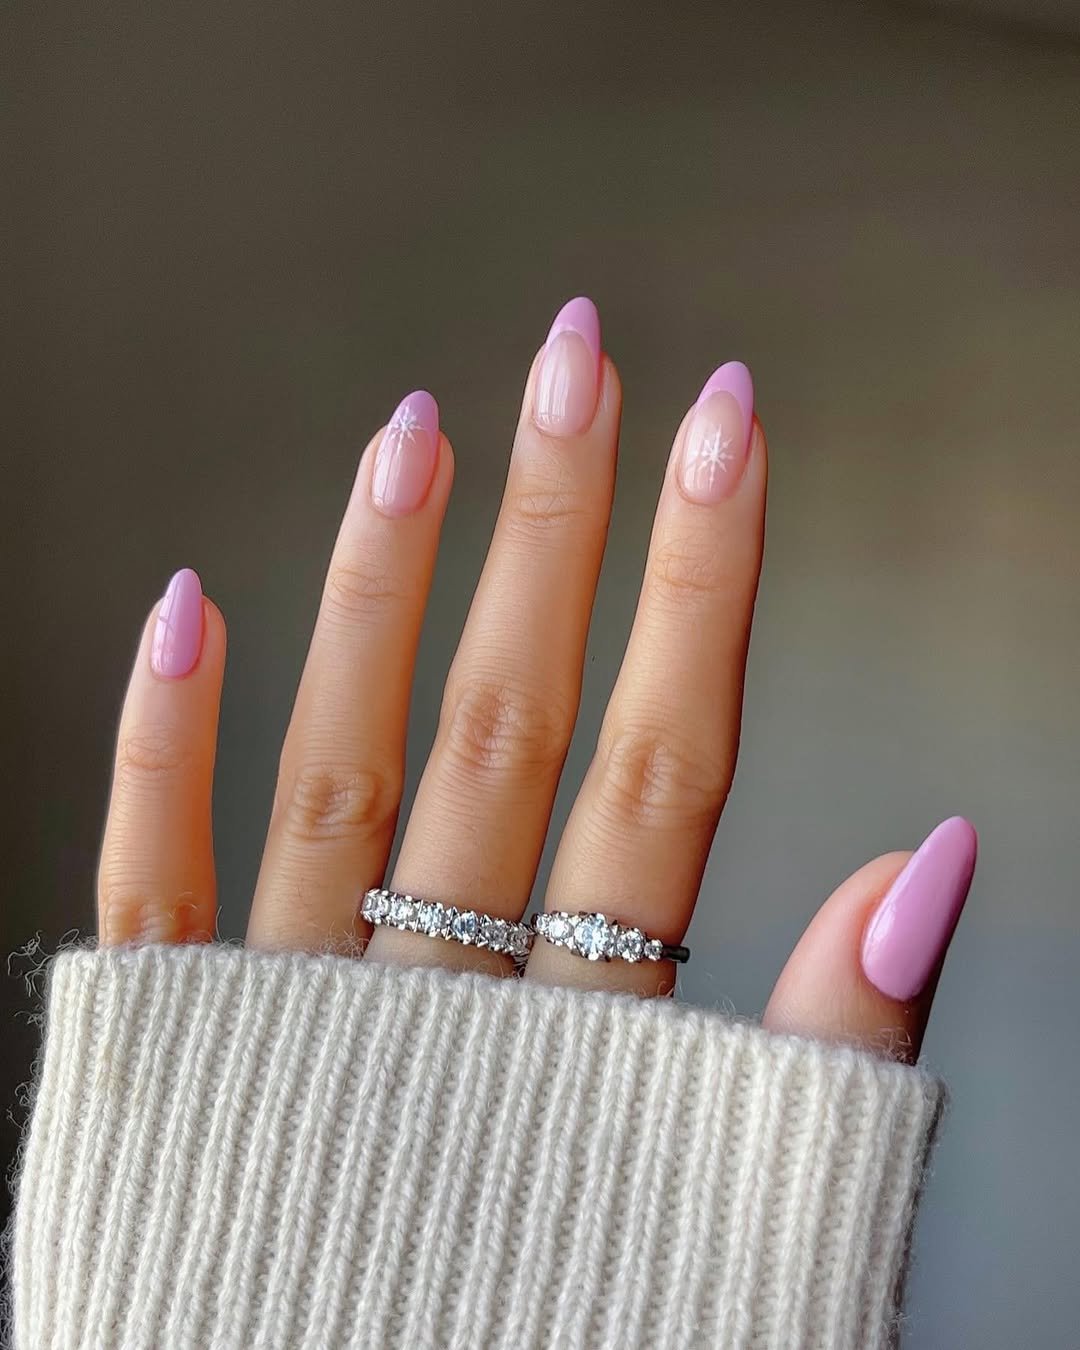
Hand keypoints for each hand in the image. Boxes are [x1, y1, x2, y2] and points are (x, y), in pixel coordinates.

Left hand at [96, 297, 974, 1063]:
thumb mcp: (747, 1231)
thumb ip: (825, 1047)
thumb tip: (921, 864)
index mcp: (584, 1051)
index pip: (668, 763)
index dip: (709, 586)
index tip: (729, 434)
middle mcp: (429, 1013)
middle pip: (511, 727)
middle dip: (559, 530)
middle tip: (581, 358)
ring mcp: (283, 1027)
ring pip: (342, 766)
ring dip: (380, 587)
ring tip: (413, 428)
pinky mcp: (164, 1068)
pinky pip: (147, 887)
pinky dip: (160, 743)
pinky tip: (184, 603)